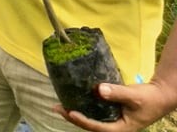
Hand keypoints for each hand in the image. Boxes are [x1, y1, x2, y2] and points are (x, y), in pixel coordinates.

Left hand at [56, 80, 176, 130]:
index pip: (96, 127)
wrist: (159, 96)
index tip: (68, 111)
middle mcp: (114, 126)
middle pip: (90, 125)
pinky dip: (84, 107)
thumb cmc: (148, 98)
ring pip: (91, 120)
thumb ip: (117, 93)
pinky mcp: (111, 113)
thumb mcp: (133, 96)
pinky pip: (95, 113)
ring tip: (59, 105)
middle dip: (72, 117)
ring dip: (76, 113)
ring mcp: (113, 120)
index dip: (82, 120)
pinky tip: (74, 99)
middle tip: (56, 107)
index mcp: (120, 128)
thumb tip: (99, 89)